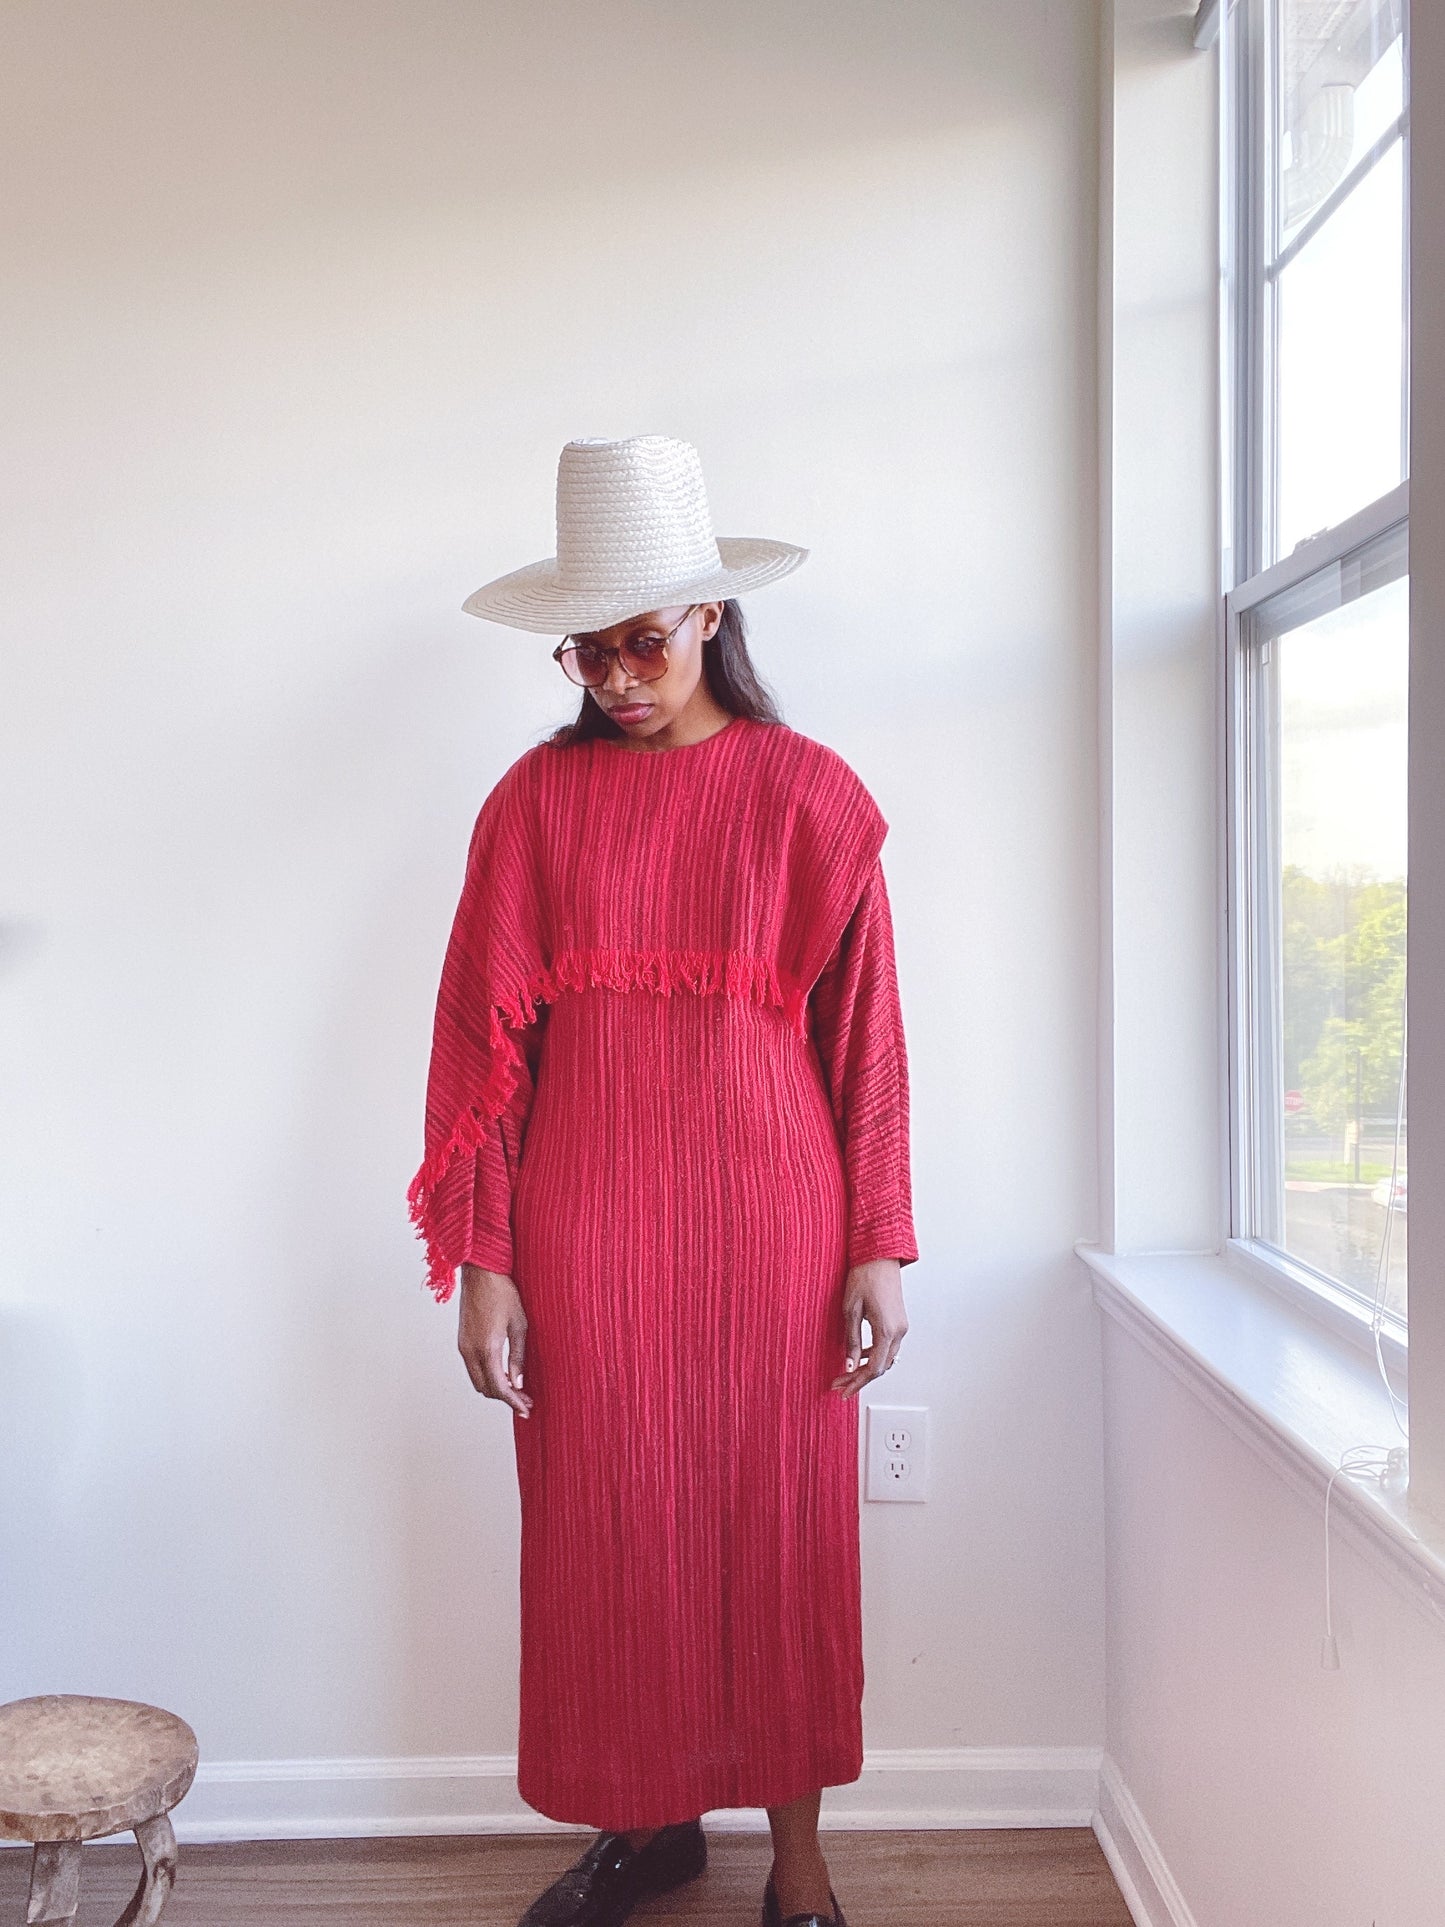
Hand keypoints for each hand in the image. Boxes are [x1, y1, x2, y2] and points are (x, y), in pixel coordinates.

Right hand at [458, 1264, 532, 1416]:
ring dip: (495, 1388)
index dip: (513, 1402)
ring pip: (477, 1380)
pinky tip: (502, 1374)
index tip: (526, 1409)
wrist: (481, 1272)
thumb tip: (518, 1382)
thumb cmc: (503, 1292)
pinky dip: (487, 1376)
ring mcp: (463, 1346)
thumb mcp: (520, 1325)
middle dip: (505, 1398)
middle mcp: (470, 1351)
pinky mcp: (462, 1340)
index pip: (499, 1387)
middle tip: (525, 1400)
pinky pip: (473, 1368)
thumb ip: (518, 1357)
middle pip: (485, 1389)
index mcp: (486, 1348)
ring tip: (516, 1390)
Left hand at [831, 1257, 907, 1397]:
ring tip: (846, 1373)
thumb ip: (851, 1340)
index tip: (844, 1390)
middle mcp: (898, 1331)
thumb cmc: (865, 1276)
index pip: (873, 1368)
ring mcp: (901, 1326)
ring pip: (886, 1358)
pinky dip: (873, 1355)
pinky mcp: (898, 1321)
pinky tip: (858, 1355)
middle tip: (840, 1385)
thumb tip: (848, 1364)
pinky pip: (888, 1346)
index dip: (857, 1382)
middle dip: (860, 1378)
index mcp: (887, 1330)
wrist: (879, 1256)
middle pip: (881, 1367)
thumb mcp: (851, 1310)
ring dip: (867, 1368)